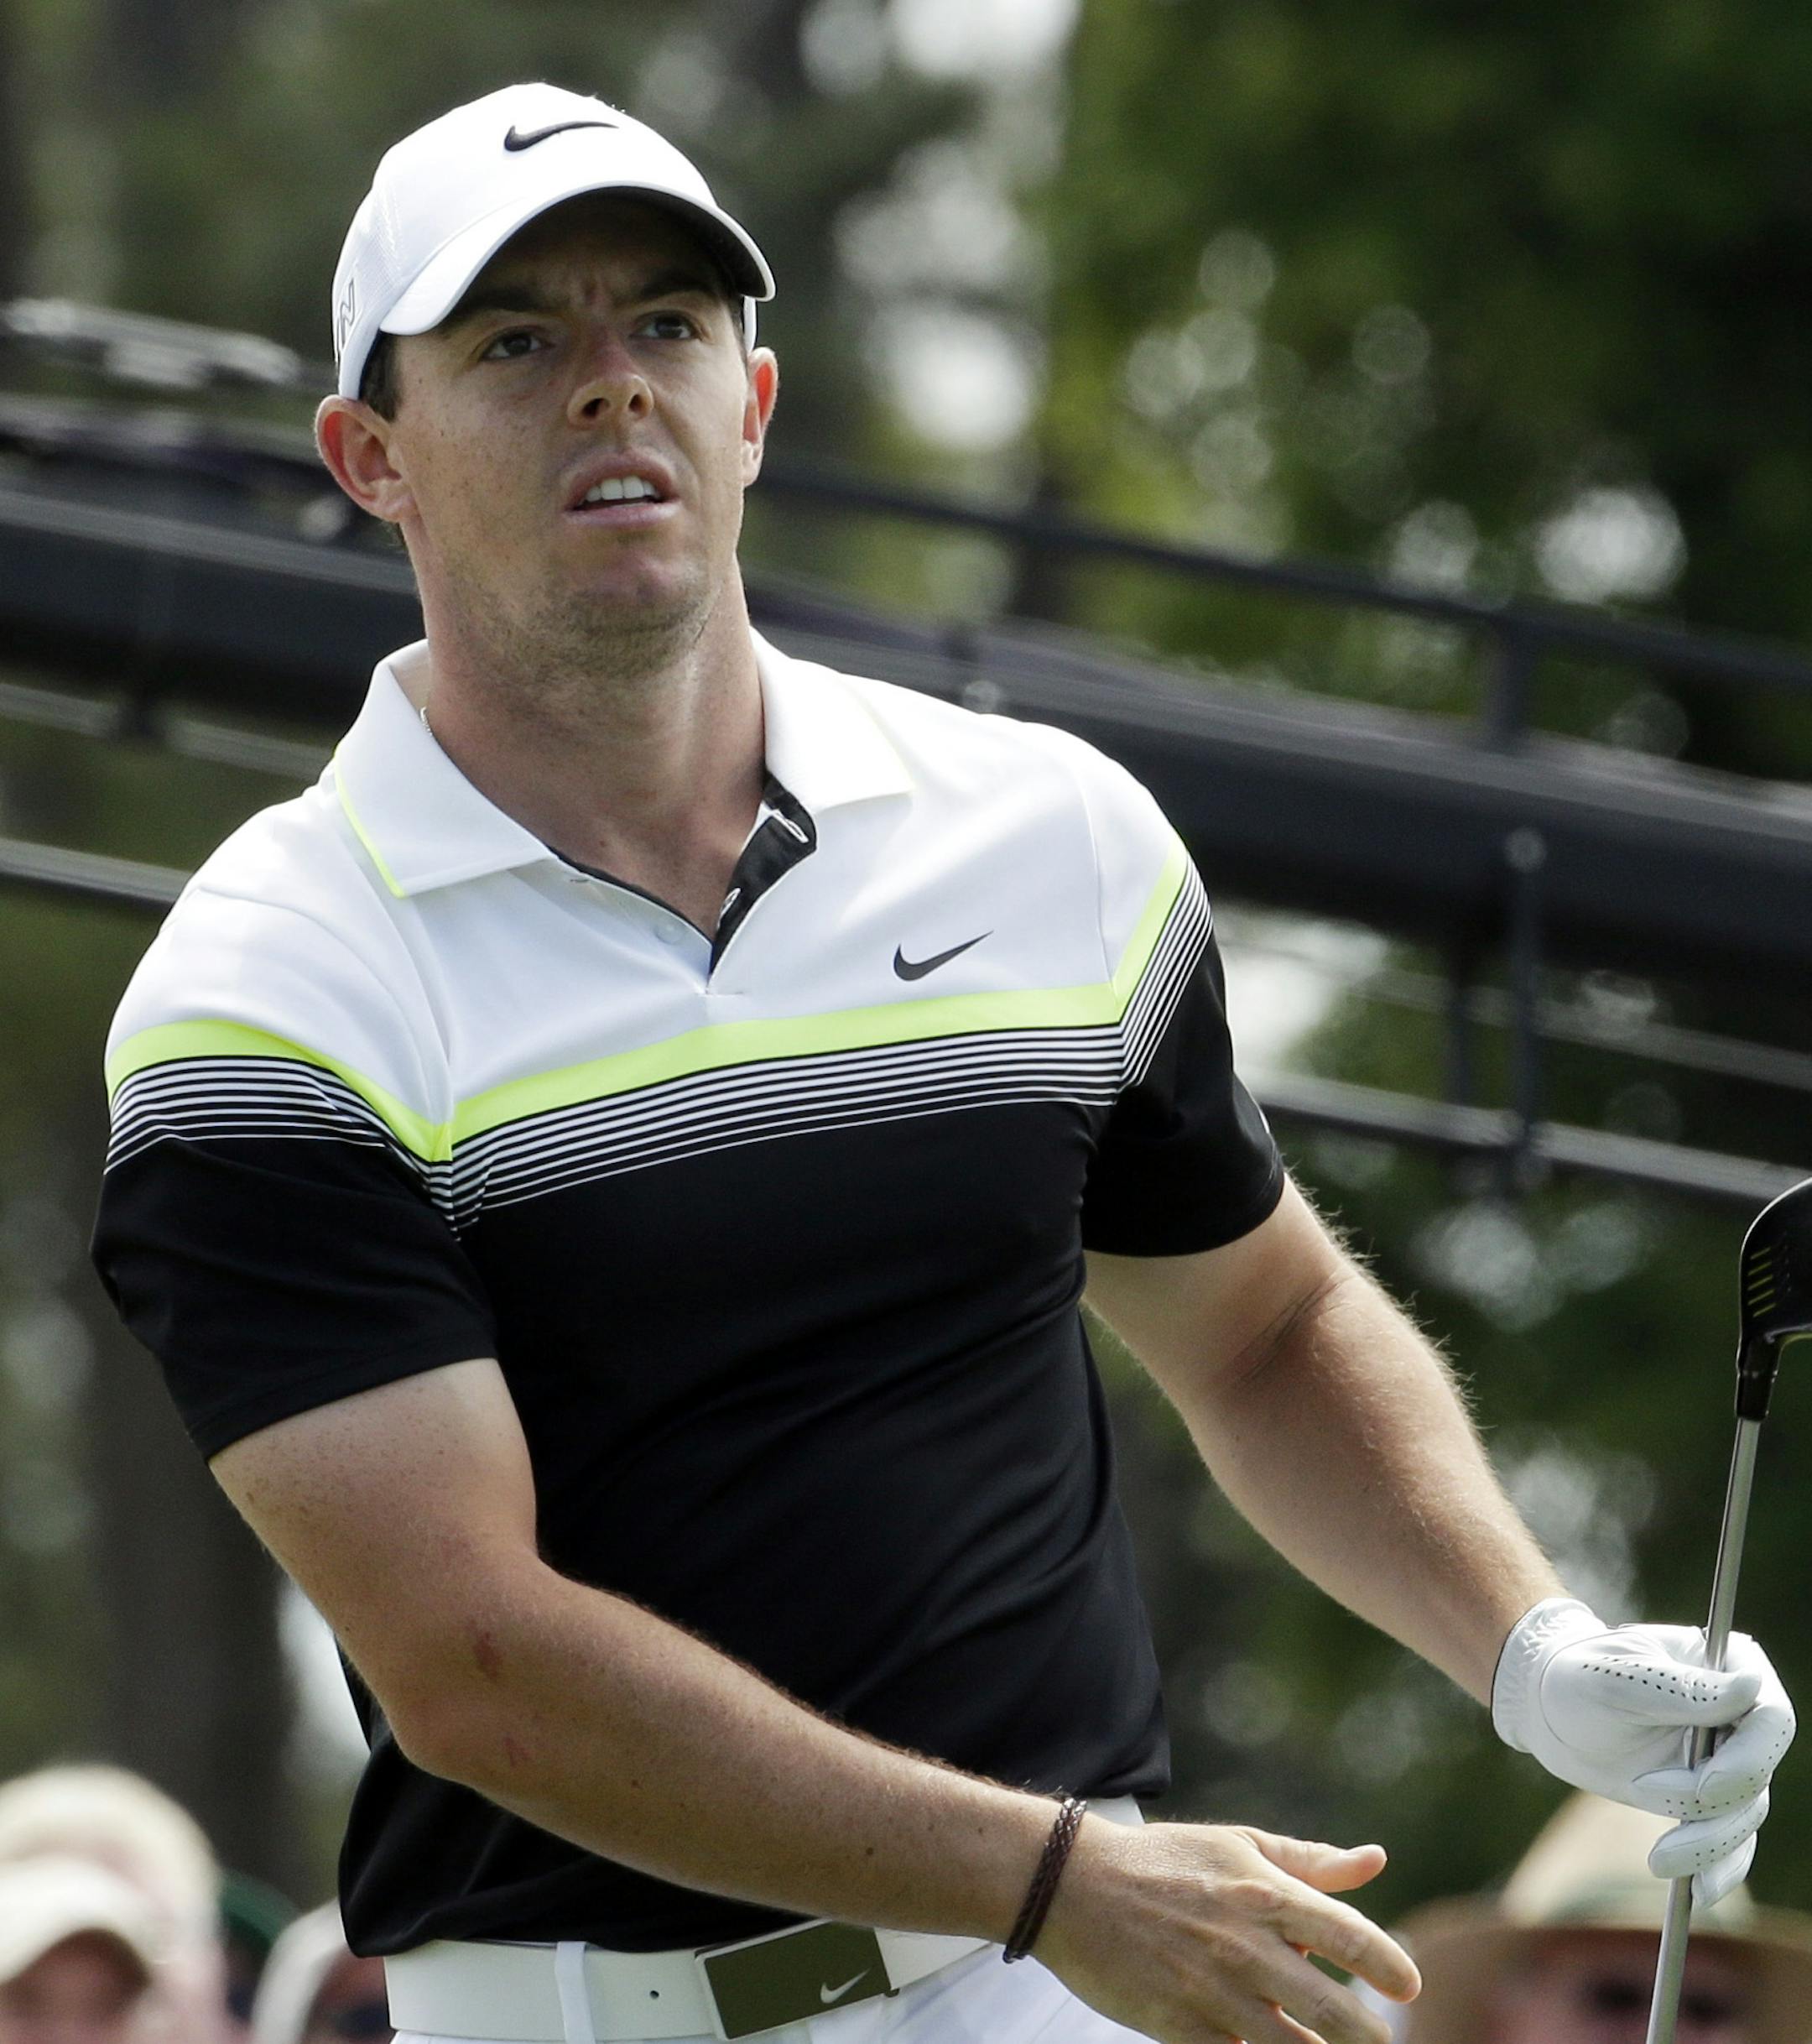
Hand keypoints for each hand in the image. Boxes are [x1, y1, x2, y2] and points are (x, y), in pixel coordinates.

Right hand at [1035, 1817, 1419, 2043]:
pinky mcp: (1180, 2029)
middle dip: (1370, 2036)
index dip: (1391, 1968)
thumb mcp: (1236, 1846)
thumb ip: (1309, 1861)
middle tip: (1380, 2041)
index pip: (1350, 1936)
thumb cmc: (1163, 1861)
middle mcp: (1246, 1945)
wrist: (1072, 1886)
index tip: (1408, 1987)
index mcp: (1263, 1893)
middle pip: (1335, 2011)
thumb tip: (1375, 1860)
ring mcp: (1213, 1992)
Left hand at [1492, 1597, 1795, 1903]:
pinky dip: (1718, 1868)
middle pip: (1759, 1775)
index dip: (1747, 1760)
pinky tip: (1699, 1892)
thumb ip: (1680, 1688)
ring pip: (1744, 1814)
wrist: (1548, 1705)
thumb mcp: (1615, 1678)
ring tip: (1659, 1859)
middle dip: (1713, 1806)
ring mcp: (1727, 1758)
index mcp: (1727, 1666)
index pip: (1769, 1718)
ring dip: (1708, 1844)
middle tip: (1645, 1796)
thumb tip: (1751, 1686)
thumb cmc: (1578, 1676)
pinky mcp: (1707, 1797)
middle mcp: (1739, 1713)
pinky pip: (1730, 1840)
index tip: (1702, 1787)